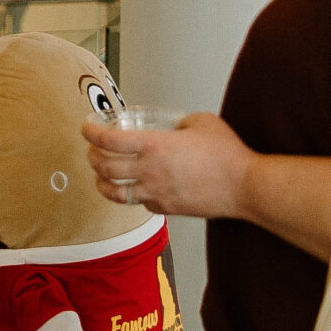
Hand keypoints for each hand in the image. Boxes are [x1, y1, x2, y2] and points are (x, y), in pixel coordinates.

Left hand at [82, 112, 255, 220]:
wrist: (244, 186)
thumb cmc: (227, 155)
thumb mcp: (200, 122)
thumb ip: (180, 123)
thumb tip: (174, 127)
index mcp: (154, 146)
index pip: (108, 140)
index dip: (91, 133)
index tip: (86, 128)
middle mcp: (148, 171)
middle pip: (104, 167)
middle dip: (92, 158)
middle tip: (92, 152)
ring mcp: (155, 193)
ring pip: (114, 193)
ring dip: (102, 183)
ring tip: (101, 177)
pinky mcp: (165, 208)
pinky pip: (139, 203)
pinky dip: (131, 196)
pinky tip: (134, 190)